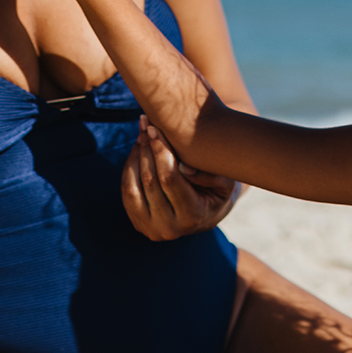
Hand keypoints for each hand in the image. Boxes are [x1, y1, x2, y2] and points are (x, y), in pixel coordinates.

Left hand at [122, 117, 240, 240]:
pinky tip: (138, 150)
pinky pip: (127, 192)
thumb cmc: (218, 190)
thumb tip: (183, 167)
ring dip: (135, 156)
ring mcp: (151, 229)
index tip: (154, 128)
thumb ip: (207, 173)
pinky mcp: (139, 224)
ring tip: (141, 135)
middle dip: (146, 148)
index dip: (160, 151)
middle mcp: (169, 228)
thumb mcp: (224, 180)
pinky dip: (129, 168)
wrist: (207, 214)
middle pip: (149, 181)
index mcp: (193, 216)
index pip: (169, 178)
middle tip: (145, 124)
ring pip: (132, 186)